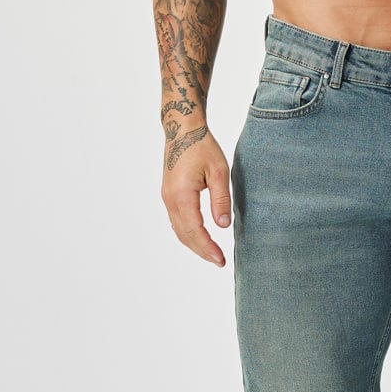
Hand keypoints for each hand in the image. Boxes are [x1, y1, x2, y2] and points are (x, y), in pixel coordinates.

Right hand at [160, 125, 231, 265]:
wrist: (182, 129)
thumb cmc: (202, 146)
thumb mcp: (219, 171)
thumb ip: (221, 200)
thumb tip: (223, 225)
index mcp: (182, 195)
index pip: (195, 230)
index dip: (208, 247)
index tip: (221, 260)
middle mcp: (170, 199)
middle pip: (184, 235)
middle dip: (201, 251)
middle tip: (219, 262)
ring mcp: (167, 197)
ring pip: (178, 229)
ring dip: (194, 244)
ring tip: (211, 254)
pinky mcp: (168, 194)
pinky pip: (176, 221)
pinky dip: (188, 233)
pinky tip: (200, 237)